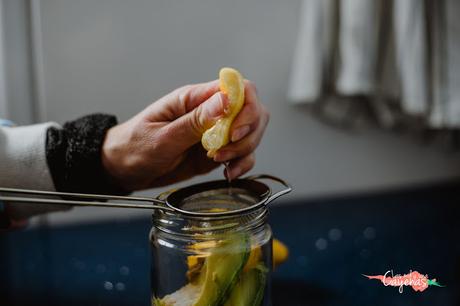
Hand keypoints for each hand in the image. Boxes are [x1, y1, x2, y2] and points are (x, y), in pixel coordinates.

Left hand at [101, 80, 268, 190]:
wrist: (122, 169)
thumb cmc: (134, 147)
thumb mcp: (162, 136)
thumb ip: (195, 121)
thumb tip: (226, 100)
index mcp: (194, 99)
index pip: (238, 88)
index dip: (246, 107)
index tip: (236, 131)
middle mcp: (209, 112)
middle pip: (252, 110)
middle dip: (249, 132)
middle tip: (226, 150)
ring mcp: (215, 132)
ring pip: (251, 132)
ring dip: (245, 149)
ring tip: (221, 163)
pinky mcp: (217, 150)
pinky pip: (243, 153)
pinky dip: (243, 164)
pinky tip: (229, 173)